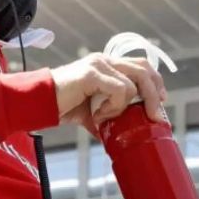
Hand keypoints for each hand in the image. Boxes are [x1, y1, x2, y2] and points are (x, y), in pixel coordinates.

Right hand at [51, 53, 167, 132]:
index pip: (141, 65)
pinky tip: (97, 115)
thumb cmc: (62, 106)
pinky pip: (119, 91)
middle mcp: (105, 60)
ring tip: (104, 117)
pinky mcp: (92, 74)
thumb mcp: (91, 113)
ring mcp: (99, 65)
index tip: (161, 102)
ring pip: (134, 83)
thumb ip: (108, 118)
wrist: (38, 104)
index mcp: (107, 65)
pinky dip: (114, 107)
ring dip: (124, 107)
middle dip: (155, 94)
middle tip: (154, 115)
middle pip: (144, 70)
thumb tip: (122, 137)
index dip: (156, 82)